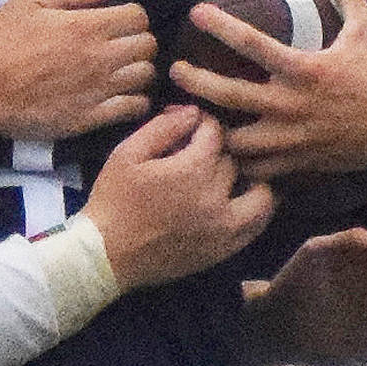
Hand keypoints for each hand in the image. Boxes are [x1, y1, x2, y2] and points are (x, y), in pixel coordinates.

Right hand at [0, 0, 154, 141]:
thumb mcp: (26, 3)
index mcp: (87, 26)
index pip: (138, 16)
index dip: (130, 16)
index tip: (116, 21)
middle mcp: (101, 57)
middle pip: (148, 45)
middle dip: (138, 41)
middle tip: (120, 46)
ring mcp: (99, 89)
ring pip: (146, 76)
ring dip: (138, 70)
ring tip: (121, 71)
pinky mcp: (91, 117)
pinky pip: (133, 108)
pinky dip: (135, 101)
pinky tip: (121, 97)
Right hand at [84, 106, 274, 291]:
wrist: (106, 254)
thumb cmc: (113, 200)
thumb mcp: (127, 154)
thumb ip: (163, 128)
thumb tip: (193, 111)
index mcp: (192, 170)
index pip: (215, 132)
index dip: (202, 122)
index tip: (189, 124)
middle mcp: (216, 197)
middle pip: (233, 160)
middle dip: (217, 150)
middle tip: (198, 151)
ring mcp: (224, 227)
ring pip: (260, 193)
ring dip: (252, 179)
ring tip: (235, 174)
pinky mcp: (224, 249)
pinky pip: (258, 225)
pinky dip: (259, 209)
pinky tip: (246, 200)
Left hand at [170, 0, 366, 179]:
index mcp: (304, 69)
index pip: (252, 43)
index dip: (220, 26)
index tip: (195, 13)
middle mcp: (292, 105)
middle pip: (229, 95)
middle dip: (196, 82)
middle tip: (174, 71)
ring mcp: (292, 138)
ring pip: (235, 141)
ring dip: (211, 130)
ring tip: (194, 116)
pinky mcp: (298, 163)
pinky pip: (256, 169)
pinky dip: (237, 162)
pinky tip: (222, 152)